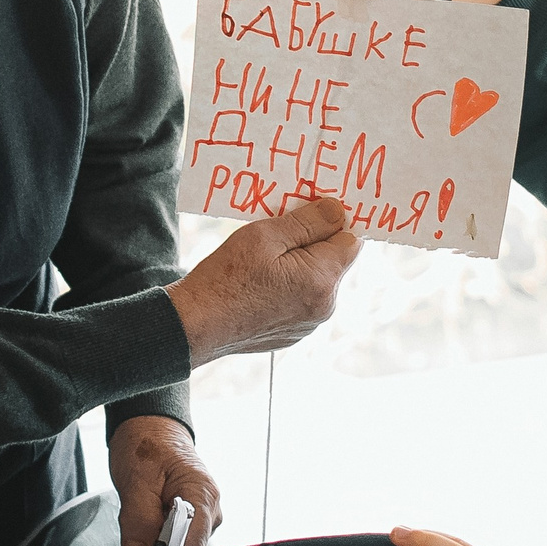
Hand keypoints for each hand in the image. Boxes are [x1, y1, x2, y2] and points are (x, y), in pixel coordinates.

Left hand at [111, 416, 220, 545]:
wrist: (151, 429)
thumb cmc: (147, 445)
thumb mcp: (136, 480)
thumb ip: (137, 521)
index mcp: (202, 496)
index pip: (194, 544)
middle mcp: (210, 509)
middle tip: (137, 530)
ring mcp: (203, 516)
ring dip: (157, 542)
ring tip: (144, 515)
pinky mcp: (192, 520)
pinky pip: (175, 540)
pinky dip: (157, 536)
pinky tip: (149, 519)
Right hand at [166, 198, 361, 368]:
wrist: (195, 324)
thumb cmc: (226, 277)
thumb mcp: (265, 235)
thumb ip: (308, 222)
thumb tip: (338, 211)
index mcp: (322, 280)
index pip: (351, 240)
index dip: (332, 223)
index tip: (309, 213)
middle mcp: (324, 306)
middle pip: (334, 261)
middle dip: (313, 244)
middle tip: (277, 235)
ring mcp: (308, 324)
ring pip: (317, 281)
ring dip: (300, 266)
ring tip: (263, 262)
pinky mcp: (293, 334)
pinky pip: (302, 301)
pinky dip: (288, 288)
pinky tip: (259, 285)